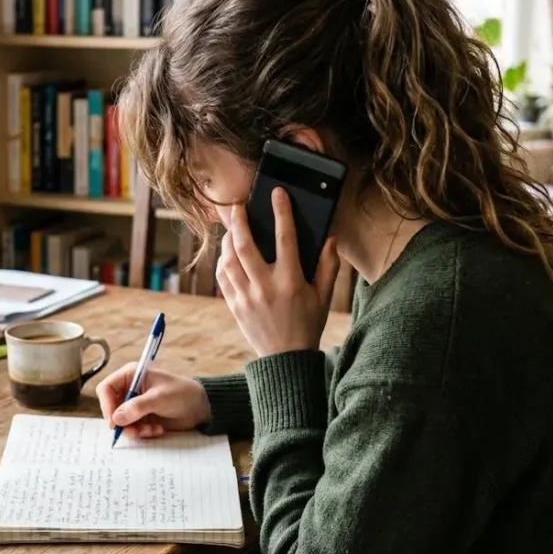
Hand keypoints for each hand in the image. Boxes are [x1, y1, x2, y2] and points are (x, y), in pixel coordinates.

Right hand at [96, 364, 211, 438]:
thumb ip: (137, 407)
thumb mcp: (160, 398)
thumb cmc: (182, 394)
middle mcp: (129, 389)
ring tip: (152, 430)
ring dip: (134, 430)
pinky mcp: (141, 418)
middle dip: (122, 422)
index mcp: (131, 375)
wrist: (200, 408)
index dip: (107, 405)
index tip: (114, 421)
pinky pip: (131, 429)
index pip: (106, 389)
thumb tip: (116, 418)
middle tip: (135, 431)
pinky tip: (157, 429)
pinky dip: (142, 433)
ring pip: (121, 422)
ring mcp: (134, 405)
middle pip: (111, 408)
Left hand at [216, 187, 339, 357]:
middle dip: (239, 221)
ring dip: (228, 239)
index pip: (285, 238)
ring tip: (231, 228)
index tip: (277, 194)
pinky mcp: (234, 306)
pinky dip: (223, 260)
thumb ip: (328, 266)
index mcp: (291, 282)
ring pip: (229, 259)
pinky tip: (227, 252)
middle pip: (245, 245)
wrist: (285, 359)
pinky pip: (223, 276)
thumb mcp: (324, 296)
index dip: (281, 212)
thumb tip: (329, 238)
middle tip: (238, 206)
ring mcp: (247, 297)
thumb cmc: (308, 324)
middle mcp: (265, 287)